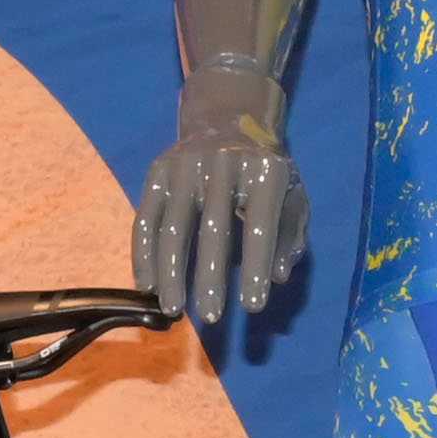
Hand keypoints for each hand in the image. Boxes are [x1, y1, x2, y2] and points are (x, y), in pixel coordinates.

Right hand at [134, 65, 306, 330]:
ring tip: (174, 310)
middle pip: (213, 228)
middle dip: (210, 277)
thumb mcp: (292, 195)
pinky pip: (146, 219)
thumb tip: (276, 277)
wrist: (228, 118)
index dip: (255, 267)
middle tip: (212, 319)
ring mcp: (185, 167)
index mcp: (265, 171)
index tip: (253, 307)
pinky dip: (144, 256)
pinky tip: (146, 287)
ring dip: (171, 272)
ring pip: (173, 227)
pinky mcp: (157, 173)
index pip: (260, 225)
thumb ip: (290, 236)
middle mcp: (223, 164)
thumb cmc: (266, 171)